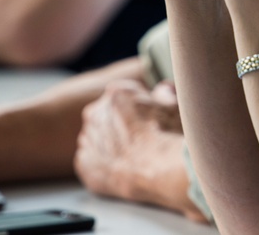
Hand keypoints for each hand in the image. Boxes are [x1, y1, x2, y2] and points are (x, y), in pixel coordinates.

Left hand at [74, 80, 206, 221]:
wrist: (159, 168)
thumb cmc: (169, 136)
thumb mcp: (174, 106)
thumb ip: (164, 93)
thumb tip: (163, 90)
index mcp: (117, 94)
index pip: (123, 99)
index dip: (137, 111)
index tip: (147, 122)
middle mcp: (96, 112)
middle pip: (107, 117)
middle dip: (120, 126)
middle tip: (140, 141)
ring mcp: (87, 138)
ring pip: (97, 139)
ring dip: (109, 145)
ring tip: (132, 157)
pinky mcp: (84, 163)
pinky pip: (91, 160)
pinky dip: (103, 165)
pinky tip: (122, 169)